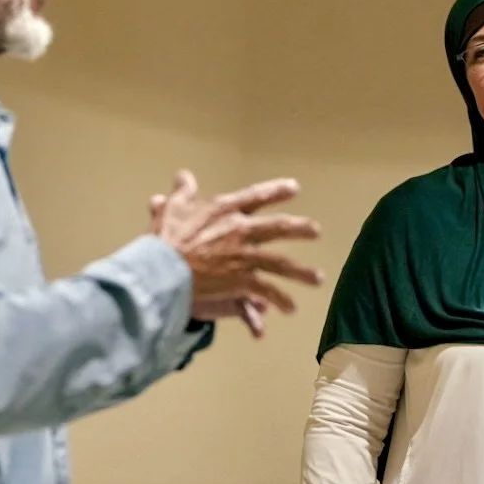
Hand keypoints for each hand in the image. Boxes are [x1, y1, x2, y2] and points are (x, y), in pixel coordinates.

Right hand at [149, 170, 322, 328]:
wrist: (165, 269)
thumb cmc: (166, 238)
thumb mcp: (173, 208)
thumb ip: (183, 191)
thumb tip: (183, 175)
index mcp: (225, 210)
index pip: (256, 197)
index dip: (277, 190)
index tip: (295, 188)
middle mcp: (241, 230)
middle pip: (278, 227)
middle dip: (300, 229)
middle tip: (316, 231)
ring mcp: (244, 256)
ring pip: (280, 262)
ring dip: (301, 272)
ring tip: (317, 278)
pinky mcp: (242, 280)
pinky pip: (267, 290)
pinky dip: (279, 300)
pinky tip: (290, 308)